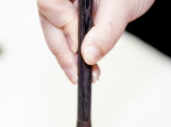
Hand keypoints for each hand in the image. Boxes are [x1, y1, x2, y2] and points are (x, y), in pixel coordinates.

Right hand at [37, 0, 155, 83]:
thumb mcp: (121, 8)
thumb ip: (105, 32)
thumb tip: (88, 56)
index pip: (51, 5)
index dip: (63, 28)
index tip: (80, 49)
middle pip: (49, 22)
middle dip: (63, 51)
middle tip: (78, 74)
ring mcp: (64, 5)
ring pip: (55, 33)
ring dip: (69, 58)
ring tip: (88, 75)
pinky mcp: (70, 17)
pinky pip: (65, 37)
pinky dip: (75, 54)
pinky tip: (88, 68)